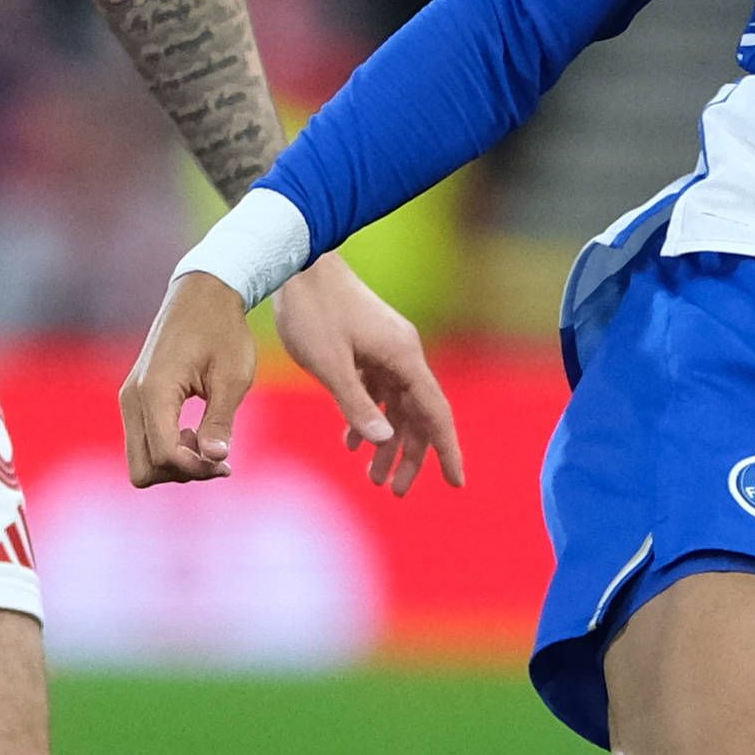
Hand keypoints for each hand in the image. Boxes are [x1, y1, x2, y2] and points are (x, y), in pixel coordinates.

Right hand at [121, 270, 257, 484]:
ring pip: (140, 460)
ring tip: (207, 441)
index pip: (164, 456)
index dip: (196, 469)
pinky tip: (195, 432)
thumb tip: (215, 459)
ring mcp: (130, 399)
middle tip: (215, 457)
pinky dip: (167, 449)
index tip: (225, 463)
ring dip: (174, 464)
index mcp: (155, 392)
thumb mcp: (232, 377)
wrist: (203, 293)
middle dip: (180, 473)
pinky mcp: (135, 398)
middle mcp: (133, 398)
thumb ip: (220, 421)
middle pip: (142, 470)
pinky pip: (142, 441)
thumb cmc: (223, 330)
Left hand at [270, 253, 468, 497]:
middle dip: (410, 456)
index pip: (436, 413)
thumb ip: (357, 405)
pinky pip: (377, 390)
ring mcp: (385, 349)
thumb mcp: (331, 365)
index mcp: (404, 358)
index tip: (456, 482)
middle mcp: (403, 354)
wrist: (297, 262)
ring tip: (373, 477)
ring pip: (396, 406)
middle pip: (417, 415)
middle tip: (396, 492)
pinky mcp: (367, 347)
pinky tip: (351, 442)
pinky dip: (367, 417)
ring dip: (386, 441)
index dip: (447, 450)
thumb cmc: (313, 312)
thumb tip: (384, 441)